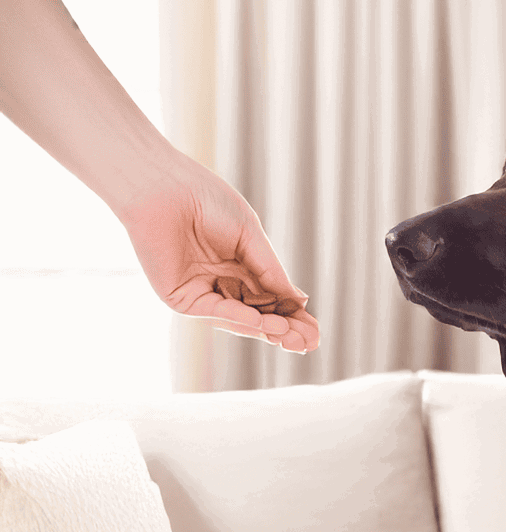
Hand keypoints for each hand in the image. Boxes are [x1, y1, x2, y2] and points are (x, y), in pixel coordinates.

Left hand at [121, 154, 318, 352]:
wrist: (164, 188)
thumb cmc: (207, 202)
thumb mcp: (252, 238)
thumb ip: (271, 272)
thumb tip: (299, 301)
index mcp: (240, 267)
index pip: (271, 299)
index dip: (293, 316)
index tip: (315, 331)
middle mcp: (223, 283)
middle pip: (259, 314)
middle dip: (285, 329)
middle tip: (311, 343)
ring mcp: (203, 293)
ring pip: (240, 318)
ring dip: (267, 329)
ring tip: (293, 339)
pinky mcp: (182, 298)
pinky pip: (216, 310)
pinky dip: (240, 317)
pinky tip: (263, 323)